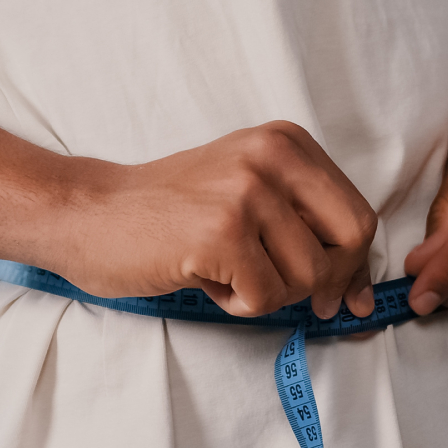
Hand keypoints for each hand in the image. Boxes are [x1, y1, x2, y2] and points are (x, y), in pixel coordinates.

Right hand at [51, 120, 376, 319]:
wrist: (87, 214)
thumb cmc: (168, 216)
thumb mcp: (248, 198)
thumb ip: (307, 232)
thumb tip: (360, 299)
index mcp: (287, 142)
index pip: (359, 214)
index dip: (352, 265)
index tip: (338, 294)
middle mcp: (273, 156)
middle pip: (352, 240)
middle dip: (328, 282)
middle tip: (282, 292)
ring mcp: (247, 191)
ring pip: (310, 276)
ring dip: (269, 293)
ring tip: (224, 271)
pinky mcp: (221, 232)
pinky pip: (267, 297)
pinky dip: (238, 304)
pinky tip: (204, 279)